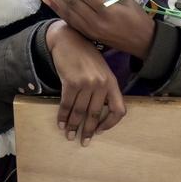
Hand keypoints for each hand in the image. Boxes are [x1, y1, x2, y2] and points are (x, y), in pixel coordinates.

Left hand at [41, 0, 156, 59]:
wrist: (143, 42)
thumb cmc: (137, 18)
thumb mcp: (126, 0)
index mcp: (107, 10)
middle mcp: (95, 21)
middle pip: (71, 0)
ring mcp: (89, 29)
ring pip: (67, 10)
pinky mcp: (87, 34)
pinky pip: (69, 20)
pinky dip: (57, 9)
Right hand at [46, 21, 126, 143]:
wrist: (69, 40)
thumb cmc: (86, 56)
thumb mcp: (102, 70)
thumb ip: (104, 89)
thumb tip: (99, 113)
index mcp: (112, 82)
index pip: (119, 110)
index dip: (111, 124)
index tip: (101, 131)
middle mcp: (102, 84)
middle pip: (96, 114)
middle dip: (88, 130)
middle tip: (83, 141)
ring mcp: (87, 83)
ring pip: (79, 111)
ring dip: (73, 126)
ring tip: (69, 136)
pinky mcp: (71, 82)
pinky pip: (67, 105)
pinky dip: (63, 116)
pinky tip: (61, 124)